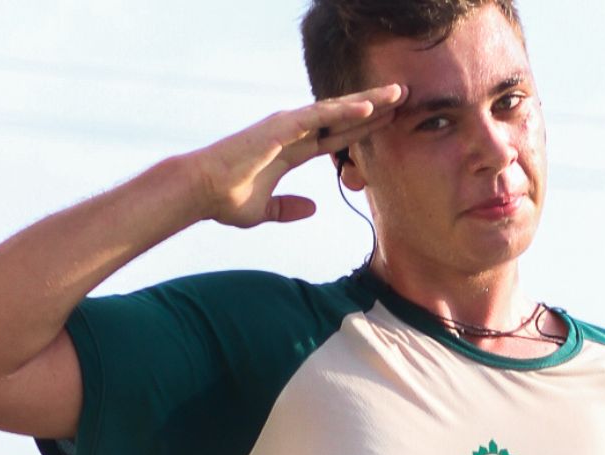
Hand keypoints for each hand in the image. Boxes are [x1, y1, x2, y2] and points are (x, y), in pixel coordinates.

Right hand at [184, 84, 404, 227]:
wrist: (202, 191)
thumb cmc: (226, 200)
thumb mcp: (264, 210)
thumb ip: (287, 208)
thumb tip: (311, 208)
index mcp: (292, 151)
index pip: (336, 137)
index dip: (362, 128)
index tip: (387, 121)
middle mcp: (292, 132)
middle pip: (342, 117)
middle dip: (373, 107)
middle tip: (402, 96)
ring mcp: (287, 126)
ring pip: (336, 110)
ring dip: (367, 101)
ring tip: (396, 93)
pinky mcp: (280, 126)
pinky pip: (319, 116)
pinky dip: (343, 110)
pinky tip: (368, 105)